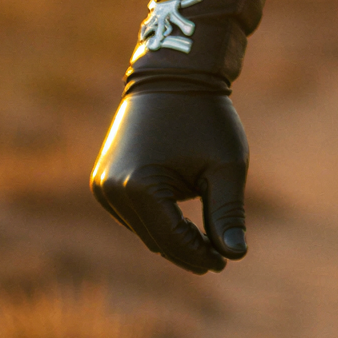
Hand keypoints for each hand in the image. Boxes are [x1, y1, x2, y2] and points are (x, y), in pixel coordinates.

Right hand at [90, 93, 249, 274]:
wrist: (174, 75)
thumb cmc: (206, 117)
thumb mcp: (225, 166)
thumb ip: (227, 213)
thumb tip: (236, 255)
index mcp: (140, 187)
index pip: (172, 240)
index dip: (199, 255)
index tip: (225, 263)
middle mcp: (111, 190)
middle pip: (155, 239)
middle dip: (187, 250)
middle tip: (219, 258)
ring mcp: (102, 185)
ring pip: (143, 229)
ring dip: (171, 237)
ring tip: (205, 242)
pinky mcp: (102, 179)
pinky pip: (133, 214)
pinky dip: (156, 220)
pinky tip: (182, 222)